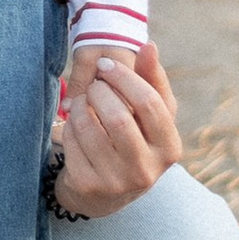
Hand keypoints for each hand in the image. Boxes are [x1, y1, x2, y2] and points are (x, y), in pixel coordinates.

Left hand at [57, 34, 180, 214]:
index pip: (150, 104)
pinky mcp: (88, 185)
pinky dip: (69, 124)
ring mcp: (116, 182)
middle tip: (93, 85)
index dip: (124, 77)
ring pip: (90, 128)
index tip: (105, 65)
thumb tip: (149, 46)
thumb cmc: (134, 140)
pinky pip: (71, 141)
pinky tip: (75, 122)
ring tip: (83, 101)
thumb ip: (152, 80)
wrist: (107, 192)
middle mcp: (146, 170)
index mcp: (169, 149)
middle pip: (119, 117)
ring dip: (80, 105)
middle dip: (99, 91)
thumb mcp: (150, 115)